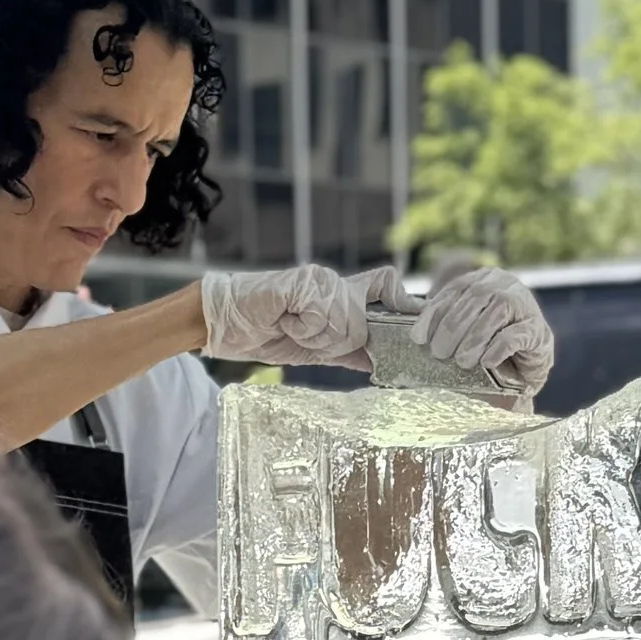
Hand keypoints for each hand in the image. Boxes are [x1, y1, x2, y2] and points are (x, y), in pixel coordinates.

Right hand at [197, 262, 396, 367]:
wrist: (223, 322)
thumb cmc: (264, 333)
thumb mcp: (312, 349)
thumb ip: (345, 352)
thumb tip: (376, 360)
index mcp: (338, 295)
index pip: (384, 285)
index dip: (405, 300)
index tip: (417, 318)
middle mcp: (333, 282)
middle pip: (365, 318)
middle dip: (341, 341)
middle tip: (308, 338)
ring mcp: (318, 279)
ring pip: (345, 319)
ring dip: (318, 337)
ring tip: (291, 328)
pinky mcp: (302, 282)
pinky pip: (321, 316)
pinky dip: (303, 328)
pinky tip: (285, 321)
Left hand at [416, 265, 554, 402]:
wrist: (523, 372)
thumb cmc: (485, 350)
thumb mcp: (459, 332)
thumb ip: (441, 323)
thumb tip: (410, 332)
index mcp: (483, 280)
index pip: (455, 291)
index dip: (434, 313)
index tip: (417, 337)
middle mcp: (505, 285)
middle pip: (475, 299)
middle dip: (452, 328)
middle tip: (439, 353)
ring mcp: (525, 306)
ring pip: (496, 313)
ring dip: (474, 338)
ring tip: (461, 361)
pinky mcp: (539, 331)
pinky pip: (516, 334)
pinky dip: (498, 347)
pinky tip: (486, 362)